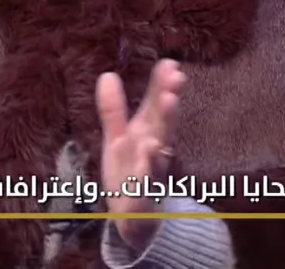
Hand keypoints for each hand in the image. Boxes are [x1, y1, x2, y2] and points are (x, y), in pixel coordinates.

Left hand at [97, 59, 186, 252]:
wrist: (135, 220)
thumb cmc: (130, 173)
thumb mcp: (118, 138)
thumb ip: (114, 110)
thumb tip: (107, 74)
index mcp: (149, 134)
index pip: (157, 106)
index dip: (162, 86)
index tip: (171, 63)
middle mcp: (154, 150)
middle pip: (164, 124)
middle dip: (169, 102)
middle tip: (177, 78)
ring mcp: (151, 174)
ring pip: (160, 149)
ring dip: (165, 129)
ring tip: (167, 104)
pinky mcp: (143, 197)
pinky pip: (146, 182)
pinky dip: (147, 168)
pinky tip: (148, 151)